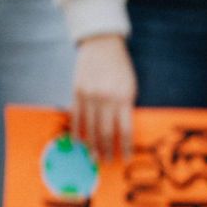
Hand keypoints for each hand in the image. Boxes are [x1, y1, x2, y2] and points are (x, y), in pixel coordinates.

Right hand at [72, 34, 136, 162]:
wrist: (102, 44)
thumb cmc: (121, 68)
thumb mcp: (131, 86)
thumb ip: (126, 107)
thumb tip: (123, 132)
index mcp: (123, 97)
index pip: (125, 129)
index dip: (126, 147)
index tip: (126, 158)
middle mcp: (105, 98)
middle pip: (106, 132)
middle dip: (107, 150)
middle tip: (107, 162)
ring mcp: (89, 95)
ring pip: (89, 128)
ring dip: (92, 145)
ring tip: (93, 156)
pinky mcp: (76, 92)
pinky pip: (76, 117)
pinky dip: (77, 131)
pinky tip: (79, 141)